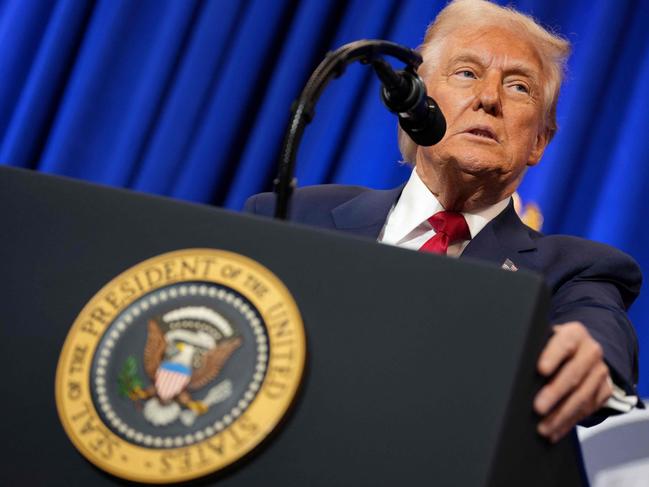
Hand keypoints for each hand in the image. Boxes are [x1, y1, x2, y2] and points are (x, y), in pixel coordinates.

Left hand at [534, 322, 612, 442]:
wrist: (581, 350)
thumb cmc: (553, 346)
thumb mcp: (546, 340)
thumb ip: (535, 349)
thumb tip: (511, 363)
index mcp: (574, 333)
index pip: (564, 343)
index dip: (553, 356)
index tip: (540, 370)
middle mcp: (591, 351)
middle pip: (573, 374)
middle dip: (555, 393)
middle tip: (537, 408)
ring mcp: (601, 371)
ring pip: (582, 396)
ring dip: (561, 415)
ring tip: (543, 428)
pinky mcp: (605, 390)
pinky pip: (588, 410)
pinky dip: (569, 422)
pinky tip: (555, 431)